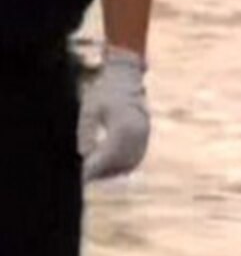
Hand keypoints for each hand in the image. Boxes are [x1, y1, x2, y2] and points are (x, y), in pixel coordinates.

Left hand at [78, 46, 149, 181]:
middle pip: (118, 164)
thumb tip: (84, 155)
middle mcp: (137, 134)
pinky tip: (107, 164)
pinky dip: (121, 165)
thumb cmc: (104, 92)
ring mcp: (144, 136)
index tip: (79, 176)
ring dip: (111, 170)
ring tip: (93, 170)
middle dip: (100, 172)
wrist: (126, 79)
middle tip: (82, 176)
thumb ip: (86, 133)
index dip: (92, 169)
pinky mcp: (145, 137)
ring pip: (128, 164)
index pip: (107, 157)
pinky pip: (134, 158)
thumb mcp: (88, 111)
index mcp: (123, 128)